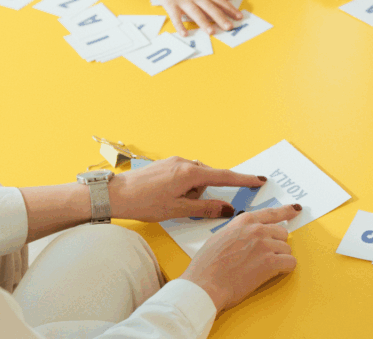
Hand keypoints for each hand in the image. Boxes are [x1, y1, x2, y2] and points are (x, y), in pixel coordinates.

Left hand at [108, 157, 265, 222]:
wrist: (113, 194)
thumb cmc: (143, 202)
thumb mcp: (177, 211)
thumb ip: (205, 209)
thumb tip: (226, 209)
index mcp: (190, 173)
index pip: (224, 177)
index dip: (243, 180)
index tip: (259, 180)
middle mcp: (185, 162)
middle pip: (207, 179)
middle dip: (202, 195)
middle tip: (183, 207)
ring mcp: (174, 161)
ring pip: (194, 179)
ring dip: (189, 192)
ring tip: (168, 203)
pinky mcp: (165, 164)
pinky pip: (183, 175)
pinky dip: (181, 187)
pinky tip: (164, 196)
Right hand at [144, 0, 240, 35]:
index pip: (220, 1)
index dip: (230, 8)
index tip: (240, 16)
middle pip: (210, 8)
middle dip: (220, 17)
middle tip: (230, 27)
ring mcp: (183, 1)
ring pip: (195, 12)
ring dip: (203, 22)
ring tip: (212, 32)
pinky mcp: (171, 5)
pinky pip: (176, 17)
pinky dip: (180, 25)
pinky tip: (185, 34)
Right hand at [180, 204, 302, 311]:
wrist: (205, 284)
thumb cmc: (207, 266)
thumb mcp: (220, 237)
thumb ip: (239, 232)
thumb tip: (247, 236)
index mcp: (243, 222)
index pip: (270, 213)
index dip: (285, 211)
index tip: (295, 210)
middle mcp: (256, 229)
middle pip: (282, 233)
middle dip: (276, 244)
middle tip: (263, 257)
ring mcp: (265, 244)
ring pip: (286, 249)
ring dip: (279, 258)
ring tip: (261, 268)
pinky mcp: (271, 261)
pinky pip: (290, 262)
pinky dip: (284, 269)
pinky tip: (272, 273)